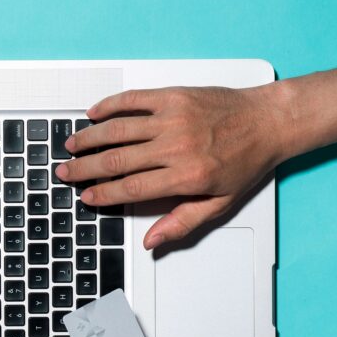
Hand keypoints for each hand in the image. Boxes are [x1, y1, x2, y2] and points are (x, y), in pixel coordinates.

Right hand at [54, 86, 284, 248]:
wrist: (270, 121)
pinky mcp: (175, 95)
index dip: (103, 194)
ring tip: (72, 145)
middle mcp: (177, 147)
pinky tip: (94, 114)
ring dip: (89, 138)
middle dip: (85, 169)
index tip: (85, 197)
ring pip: (119, 130)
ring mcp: (174, 118)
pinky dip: (110, 105)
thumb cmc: (246, 161)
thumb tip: (152, 241)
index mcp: (187, 176)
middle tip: (66, 172)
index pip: (132, 188)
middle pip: (117, 160)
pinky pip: (134, 99)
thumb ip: (182, 222)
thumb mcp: (220, 203)